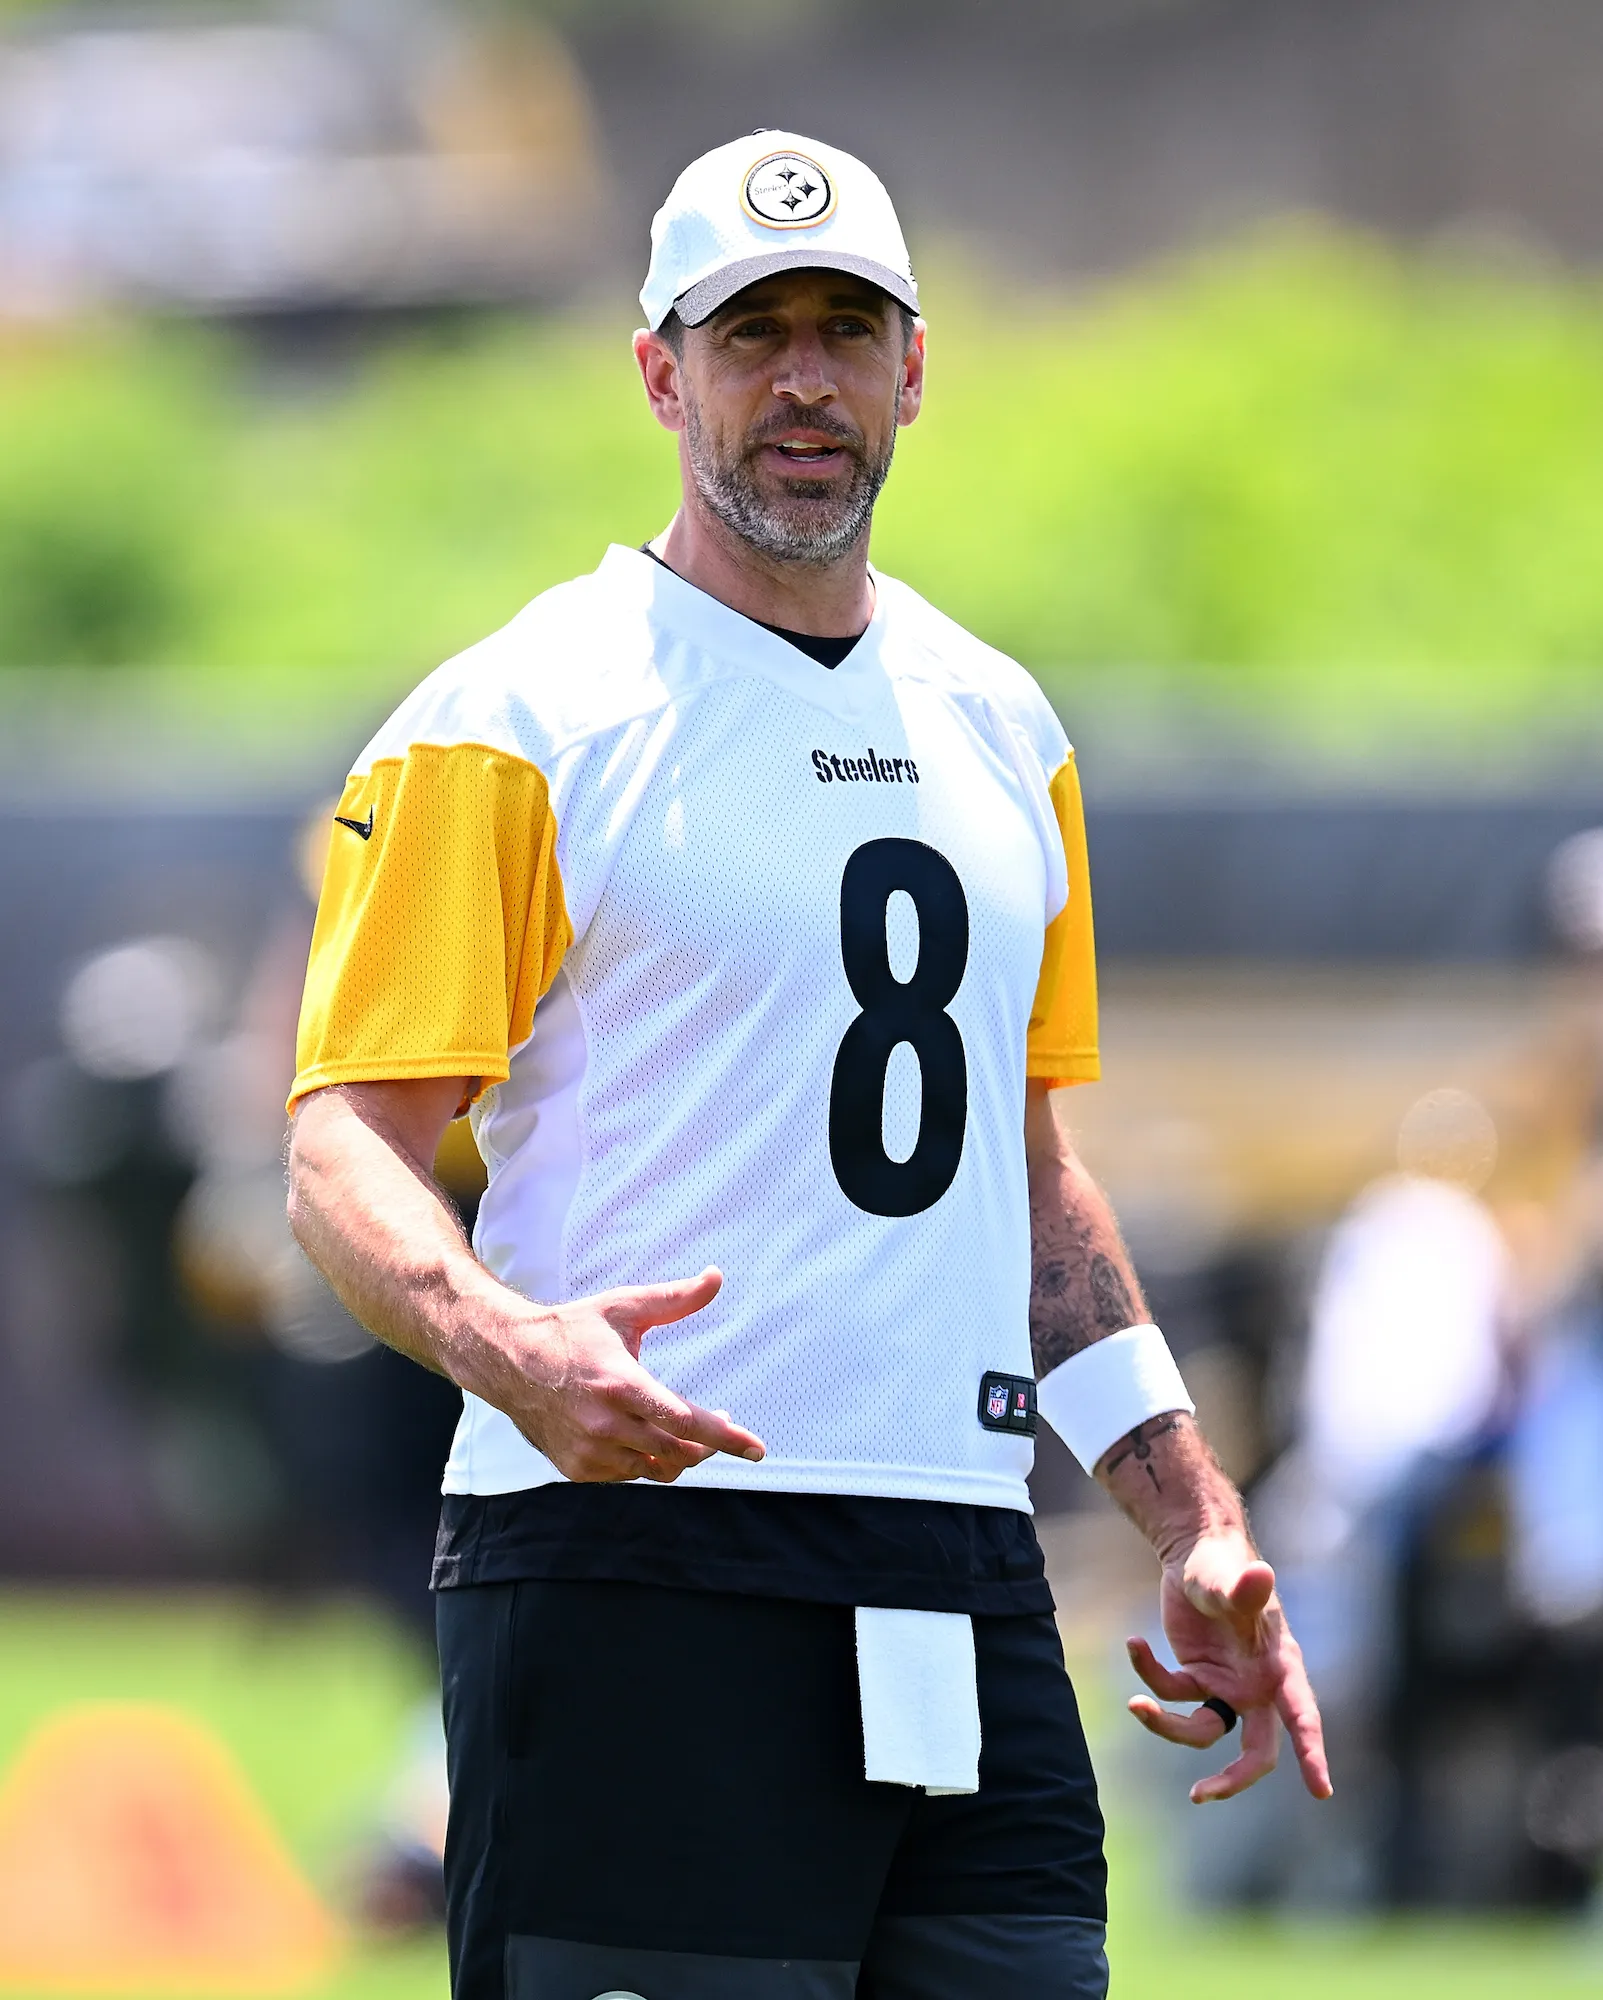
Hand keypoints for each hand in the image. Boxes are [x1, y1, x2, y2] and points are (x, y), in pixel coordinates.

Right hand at [471, 1266, 764, 1483]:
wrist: (510, 1361)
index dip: (725, 1437)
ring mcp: (589, 1451)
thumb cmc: (573, 1330)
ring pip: (655, 1468)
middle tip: (721, 1425)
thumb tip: (716, 1276)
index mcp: (621, 1384)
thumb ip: (674, 1299)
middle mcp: (605, 1424)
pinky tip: (640, 1434)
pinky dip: (643, 1459)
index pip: (685, 1421)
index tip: (757, 1448)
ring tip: (681, 1429)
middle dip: (708, 1444)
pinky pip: (628, 1474)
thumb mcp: (623, 1308)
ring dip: (677, 1454)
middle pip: (677, 1452)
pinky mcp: (577, 1468)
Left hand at [1126, 1531, 1331, 1804]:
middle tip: (1198, 1795)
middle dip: (1234, 1778)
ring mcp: (1227, 1687)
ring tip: (1135, 1706)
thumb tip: (1261, 1576)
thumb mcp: (1228, 1576)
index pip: (1302, 1715)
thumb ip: (1242, 1587)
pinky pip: (1172, 1695)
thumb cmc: (1222, 1563)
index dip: (1312, 1752)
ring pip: (1203, 1731)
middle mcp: (1258, 1685)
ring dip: (1167, 1726)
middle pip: (1257, 1750)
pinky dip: (1149, 1676)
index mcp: (1281, 1665)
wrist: (1195, 1554)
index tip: (1322, 1790)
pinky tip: (1134, 1644)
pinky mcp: (1196, 1679)